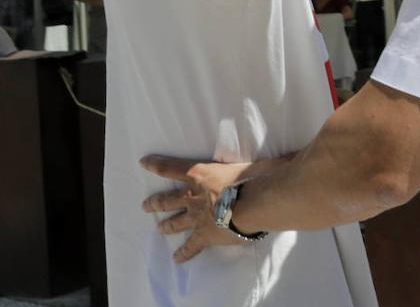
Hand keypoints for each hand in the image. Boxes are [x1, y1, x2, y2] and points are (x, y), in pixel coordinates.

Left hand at [140, 156, 254, 262]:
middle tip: (145, 206)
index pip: (170, 168)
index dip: (155, 165)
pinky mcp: (204, 236)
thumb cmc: (254, 177)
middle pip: (167, 200)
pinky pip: (190, 247)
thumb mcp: (249, 163)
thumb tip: (276, 161)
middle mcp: (192, 196)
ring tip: (160, 229)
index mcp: (199, 174)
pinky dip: (183, 253)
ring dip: (167, 226)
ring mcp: (196, 218)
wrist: (254, 203)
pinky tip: (177, 258)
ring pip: (176, 223)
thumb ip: (252, 165)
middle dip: (156, 203)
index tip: (143, 163)